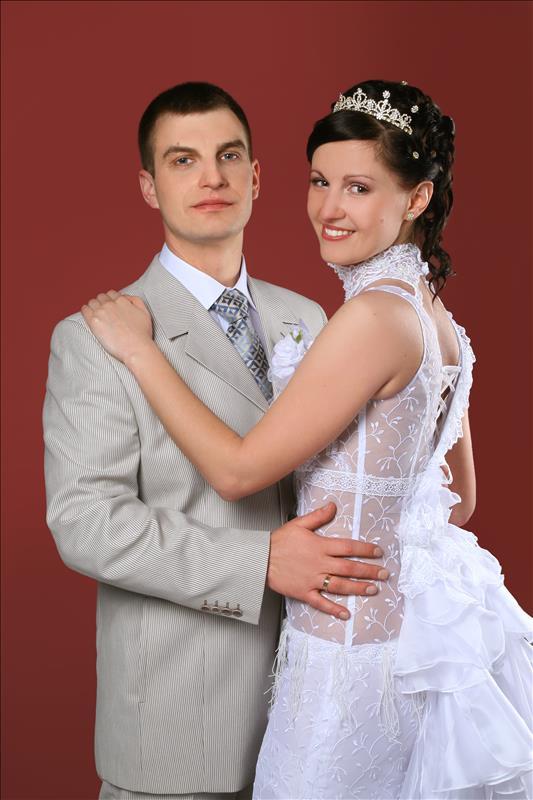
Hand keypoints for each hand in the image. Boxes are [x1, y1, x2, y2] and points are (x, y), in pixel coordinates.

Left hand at [81, 290, 153, 363]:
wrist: (136, 348)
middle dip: (102, 302)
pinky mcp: (94, 322)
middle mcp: (110, 304)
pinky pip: (85, 310)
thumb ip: (136, 300)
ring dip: (94, 306)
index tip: (110, 306)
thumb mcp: (145, 312)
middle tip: (104, 311)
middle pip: (101, 297)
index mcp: (122, 300)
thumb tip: (126, 297)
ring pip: (92, 302)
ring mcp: (101, 312)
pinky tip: (88, 315)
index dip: (111, 300)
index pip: (111, 294)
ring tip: (96, 314)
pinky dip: (86, 310)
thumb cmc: (142, 334)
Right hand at [268, 502, 388, 619]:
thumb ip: (318, 516)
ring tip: (374, 589)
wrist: (259, 559)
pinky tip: (346, 614)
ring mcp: (313, 580)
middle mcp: (320, 564)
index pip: (348, 547)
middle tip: (384, 574)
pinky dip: (334, 609)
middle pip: (349, 568)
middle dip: (369, 571)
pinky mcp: (304, 593)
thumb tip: (334, 505)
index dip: (365, 549)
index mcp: (320, 546)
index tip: (378, 552)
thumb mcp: (299, 524)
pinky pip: (321, 603)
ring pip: (340, 585)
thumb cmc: (279, 541)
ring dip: (358, 588)